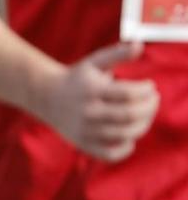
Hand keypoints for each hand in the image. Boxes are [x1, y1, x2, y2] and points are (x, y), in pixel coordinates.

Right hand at [38, 42, 161, 162]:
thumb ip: (117, 53)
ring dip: (143, 125)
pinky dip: (126, 147)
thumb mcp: (94, 62)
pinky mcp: (83, 144)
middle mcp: (87, 112)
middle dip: (150, 108)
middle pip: (129, 115)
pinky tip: (129, 135)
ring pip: (124, 135)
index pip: (129, 93)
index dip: (146, 90)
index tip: (150, 86)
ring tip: (145, 115)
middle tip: (154, 100)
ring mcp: (85, 130)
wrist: (45, 96)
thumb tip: (140, 45)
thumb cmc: (77, 78)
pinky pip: (111, 154)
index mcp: (91, 90)